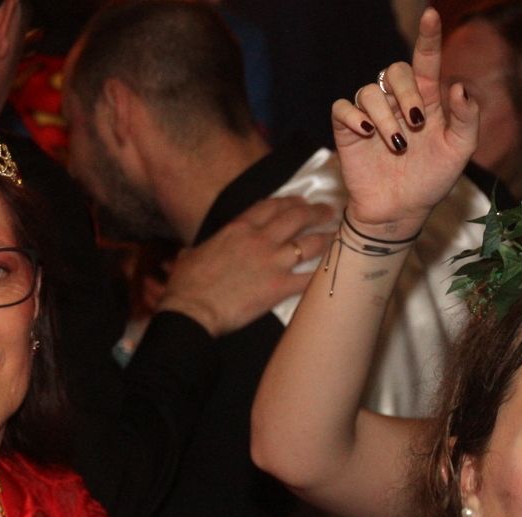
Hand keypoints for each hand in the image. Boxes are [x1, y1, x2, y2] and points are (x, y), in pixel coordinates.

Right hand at [158, 195, 333, 335]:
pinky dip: (323, 273)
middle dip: (315, 211)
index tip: (299, 201)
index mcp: (238, 229)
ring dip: (326, 237)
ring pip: (310, 242)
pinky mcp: (280, 286)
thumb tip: (187, 254)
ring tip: (336, 235)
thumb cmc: (186, 285)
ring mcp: (273, 262)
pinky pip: (310, 278)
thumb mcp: (189, 257)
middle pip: (296, 217)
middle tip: (327, 211)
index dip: (289, 201)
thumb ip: (197, 251)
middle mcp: (260, 240)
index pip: (270, 206)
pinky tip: (333, 270)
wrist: (192, 309)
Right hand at [333, 8, 477, 237]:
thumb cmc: (431, 180)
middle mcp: (396, 103)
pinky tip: (366, 133)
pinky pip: (343, 109)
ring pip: (369, 91)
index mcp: (427, 100)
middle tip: (416, 124)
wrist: (399, 210)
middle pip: (394, 71)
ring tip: (396, 143)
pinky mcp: (347, 132)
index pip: (426, 61)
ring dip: (384, 115)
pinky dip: (353, 116)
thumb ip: (466, 118)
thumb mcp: (460, 151)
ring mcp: (370, 116)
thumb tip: (457, 88)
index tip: (431, 15)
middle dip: (406, 93)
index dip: (428, 37)